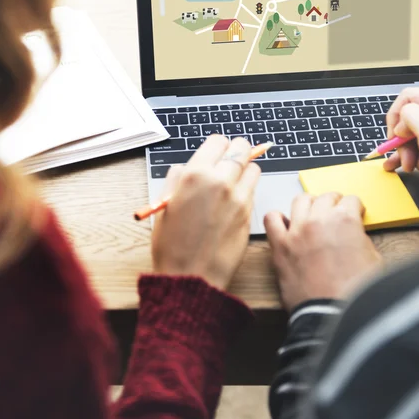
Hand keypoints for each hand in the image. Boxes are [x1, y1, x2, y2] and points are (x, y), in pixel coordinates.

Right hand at [151, 135, 260, 289]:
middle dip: (236, 151)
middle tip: (230, 160)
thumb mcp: (164, 205)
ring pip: (253, 167)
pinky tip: (234, 200)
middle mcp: (220, 181)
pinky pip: (254, 189)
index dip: (217, 146)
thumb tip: (186, 168)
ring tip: (233, 181)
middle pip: (241, 148)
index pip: (218, 141)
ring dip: (245, 169)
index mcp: (195, 175)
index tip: (215, 153)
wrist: (191, 277)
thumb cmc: (172, 245)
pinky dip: (248, 189)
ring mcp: (239, 197)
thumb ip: (177, 179)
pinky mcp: (250, 212)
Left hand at [264, 193, 380, 310]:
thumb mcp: (374, 260)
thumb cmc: (355, 293)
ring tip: (312, 214)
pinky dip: (277, 218)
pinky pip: (271, 219)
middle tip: (335, 213)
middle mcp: (319, 220)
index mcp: (345, 220)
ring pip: (300, 200)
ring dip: (309, 204)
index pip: (350, 200)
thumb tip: (354, 235)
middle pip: (326, 197)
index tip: (354, 213)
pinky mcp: (280, 246)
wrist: (333, 316)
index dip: (354, 208)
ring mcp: (297, 231)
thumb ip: (361, 239)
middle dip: (334, 203)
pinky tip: (286, 225)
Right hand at [383, 86, 418, 186]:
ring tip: (413, 167)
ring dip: (409, 152)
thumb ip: (408, 116)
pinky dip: (416, 156)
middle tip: (406, 159)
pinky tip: (414, 168)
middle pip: (410, 118)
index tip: (394, 138)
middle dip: (404, 141)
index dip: (396, 117)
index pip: (408, 97)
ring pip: (414, 133)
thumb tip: (401, 126)